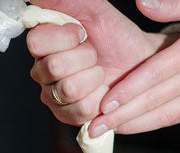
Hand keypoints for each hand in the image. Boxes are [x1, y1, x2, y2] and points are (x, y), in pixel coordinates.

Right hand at [27, 0, 168, 125]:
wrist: (142, 64)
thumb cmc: (118, 37)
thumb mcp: (93, 10)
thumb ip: (60, 0)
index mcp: (42, 42)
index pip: (37, 42)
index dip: (66, 38)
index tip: (83, 33)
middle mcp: (42, 69)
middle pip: (54, 67)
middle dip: (86, 58)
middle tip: (95, 55)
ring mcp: (53, 95)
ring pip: (67, 90)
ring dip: (94, 79)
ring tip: (100, 73)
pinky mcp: (69, 115)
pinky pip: (80, 111)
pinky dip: (99, 100)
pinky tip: (103, 92)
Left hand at [85, 0, 179, 136]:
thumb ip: (177, 3)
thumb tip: (142, 3)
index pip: (159, 73)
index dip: (130, 90)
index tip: (104, 101)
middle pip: (156, 99)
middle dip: (122, 114)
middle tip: (91, 126)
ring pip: (164, 113)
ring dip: (132, 124)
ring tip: (103, 132)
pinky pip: (177, 116)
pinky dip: (152, 123)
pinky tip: (130, 127)